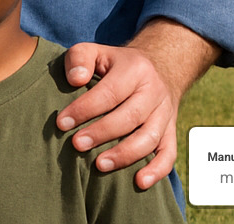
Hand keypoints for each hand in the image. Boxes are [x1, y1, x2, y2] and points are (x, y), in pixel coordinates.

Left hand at [58, 43, 177, 188]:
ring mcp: (165, 113)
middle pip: (129, 117)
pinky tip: (139, 182)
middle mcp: (154, 91)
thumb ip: (80, 58)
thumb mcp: (96, 50)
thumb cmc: (116, 64)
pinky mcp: (170, 131)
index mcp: (135, 69)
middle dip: (101, 133)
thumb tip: (75, 79)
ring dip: (124, 155)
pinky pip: (169, 153)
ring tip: (99, 165)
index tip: (62, 123)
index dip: (84, 109)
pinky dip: (157, 170)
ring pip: (149, 138)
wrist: (159, 67)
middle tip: (77, 145)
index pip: (109, 92)